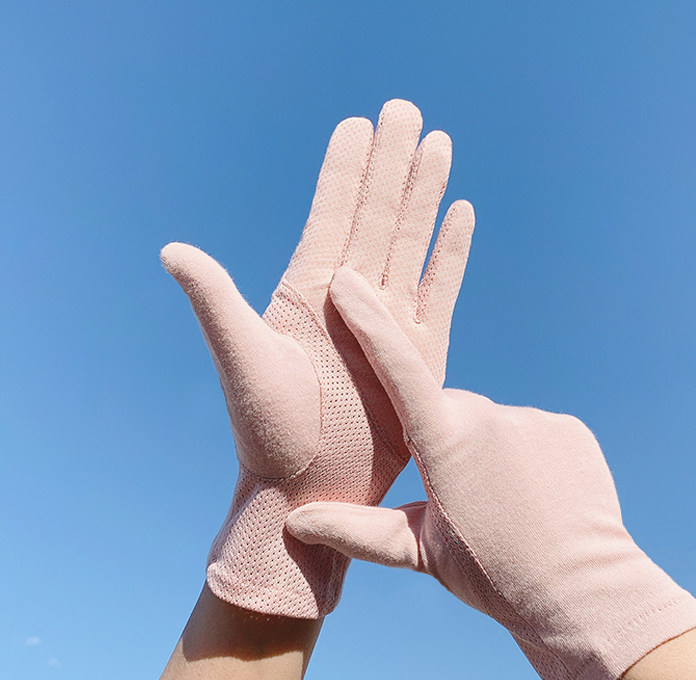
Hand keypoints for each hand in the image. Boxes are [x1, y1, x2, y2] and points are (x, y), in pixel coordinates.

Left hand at [163, 100, 473, 616]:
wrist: (309, 490)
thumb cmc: (268, 436)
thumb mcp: (242, 363)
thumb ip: (217, 304)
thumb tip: (173, 249)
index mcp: (307, 293)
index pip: (331, 215)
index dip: (345, 169)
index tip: (358, 123)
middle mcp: (349, 300)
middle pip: (377, 216)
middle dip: (392, 164)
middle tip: (407, 110)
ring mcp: (387, 323)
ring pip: (411, 244)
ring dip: (424, 196)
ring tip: (441, 146)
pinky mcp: (419, 353)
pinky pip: (437, 292)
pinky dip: (449, 255)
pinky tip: (459, 217)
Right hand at [286, 267, 695, 679]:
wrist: (583, 592)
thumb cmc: (493, 575)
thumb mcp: (419, 552)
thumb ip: (355, 530)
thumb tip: (295, 522)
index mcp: (444, 439)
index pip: (396, 368)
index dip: (368, 323)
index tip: (347, 282)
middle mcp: (490, 414)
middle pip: (445, 410)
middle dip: (440, 440)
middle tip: (455, 497)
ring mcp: (534, 418)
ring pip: (489, 422)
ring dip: (484, 451)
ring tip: (500, 504)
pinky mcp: (568, 428)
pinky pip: (529, 431)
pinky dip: (522, 455)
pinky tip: (534, 496)